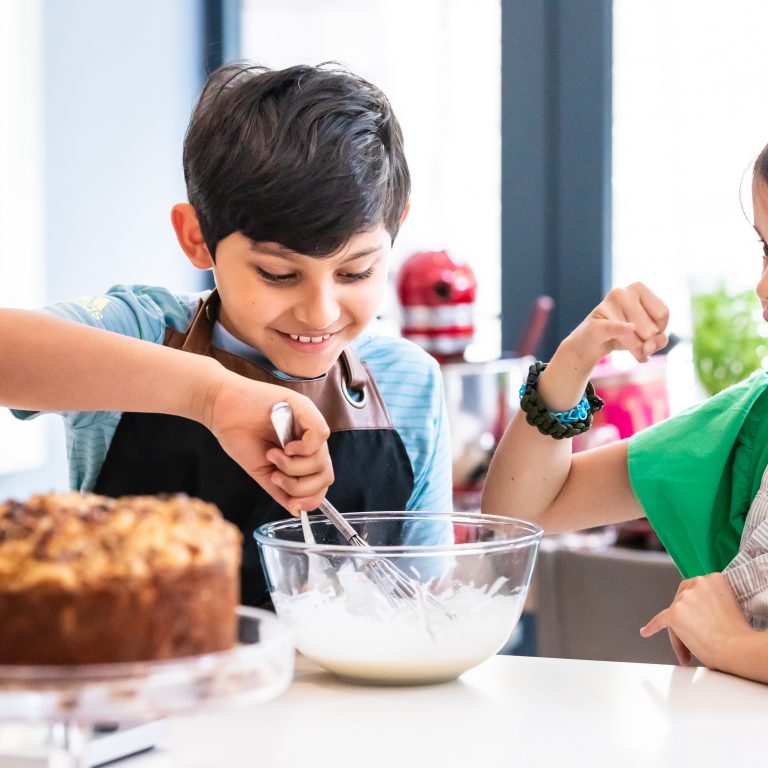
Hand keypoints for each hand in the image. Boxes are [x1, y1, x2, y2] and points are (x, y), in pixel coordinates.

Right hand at [202, 371, 332, 514]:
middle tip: (276, 476)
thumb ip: (280, 490)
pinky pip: (319, 435)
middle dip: (300, 485)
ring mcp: (309, 422)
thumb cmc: (239, 435)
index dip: (312, 497)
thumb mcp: (262, 471)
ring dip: (294, 467)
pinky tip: (284, 446)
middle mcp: (310, 438)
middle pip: (325, 475)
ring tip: (272, 455)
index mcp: (302, 452)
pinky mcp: (305, 407)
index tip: (293, 502)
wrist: (220, 409)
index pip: (321, 480)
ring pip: (322, 460)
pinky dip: (302, 448)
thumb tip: (296, 511)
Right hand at [566, 282, 669, 367]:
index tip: (647, 330)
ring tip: (624, 344)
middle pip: (651, 327)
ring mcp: (606, 306)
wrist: (590, 344)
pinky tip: (629, 327)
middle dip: (646, 342)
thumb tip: (648, 345)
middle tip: (633, 340)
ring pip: (635, 335)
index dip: (660, 329)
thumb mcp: (647, 336)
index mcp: (637, 288)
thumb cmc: (624, 335)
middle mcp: (621, 292)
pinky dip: (622, 328)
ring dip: (635, 348)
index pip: (662, 313)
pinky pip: (614, 327)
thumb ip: (658, 341)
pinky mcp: (596, 324)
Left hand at [640, 572, 751, 669]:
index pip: (695, 592)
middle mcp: (697, 583)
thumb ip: (711, 601)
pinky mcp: (674, 613)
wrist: (738, 648)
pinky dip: (652, 627)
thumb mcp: (728, 605)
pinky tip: (646, 631)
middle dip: (687, 619)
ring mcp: (685, 598)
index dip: (695, 609)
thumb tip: (694, 613)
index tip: (698, 618)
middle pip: (683, 603)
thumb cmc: (738, 633)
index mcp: (714, 578)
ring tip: (695, 647)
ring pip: (675, 615)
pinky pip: (659, 620)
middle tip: (697, 636)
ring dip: (682, 632)